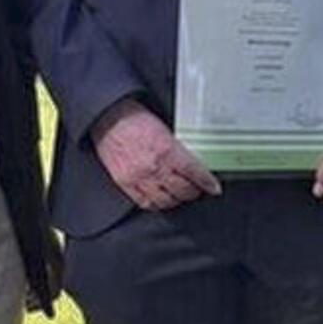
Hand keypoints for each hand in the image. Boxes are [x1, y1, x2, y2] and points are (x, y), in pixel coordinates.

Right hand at [91, 98, 220, 210]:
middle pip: (183, 190)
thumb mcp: (165, 128)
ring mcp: (139, 178)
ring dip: (177, 200)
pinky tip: (162, 200)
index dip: (207, 183)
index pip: (195, 172)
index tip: (214, 188)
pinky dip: (157, 205)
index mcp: (168, 150)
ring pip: (166, 201)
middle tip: (197, 189)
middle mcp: (155, 167)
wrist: (108, 119)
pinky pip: (146, 203)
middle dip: (194, 191)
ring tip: (181, 195)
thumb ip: (178, 148)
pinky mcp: (125, 184)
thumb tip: (192, 162)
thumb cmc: (135, 118)